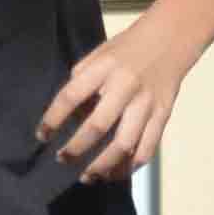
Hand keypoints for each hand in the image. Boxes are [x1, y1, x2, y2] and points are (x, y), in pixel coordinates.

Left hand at [38, 28, 190, 181]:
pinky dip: (131, 166)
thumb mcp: (97, 57)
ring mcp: (147, 102)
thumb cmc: (127, 49)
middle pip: (98, 126)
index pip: (70, 97)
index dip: (52, 120)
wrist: (172, 38)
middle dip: (76, 148)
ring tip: (88, 176)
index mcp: (102, 69)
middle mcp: (125, 86)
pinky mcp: (163, 114)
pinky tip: (115, 173)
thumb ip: (81, 84)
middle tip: (62, 159)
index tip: (42, 136)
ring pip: (125, 144)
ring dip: (104, 166)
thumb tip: (68, 119)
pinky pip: (148, 147)